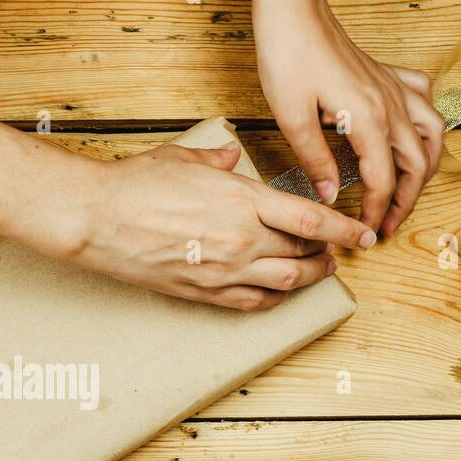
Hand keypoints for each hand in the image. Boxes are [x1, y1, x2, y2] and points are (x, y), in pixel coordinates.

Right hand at [63, 141, 375, 310]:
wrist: (97, 219)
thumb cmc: (135, 185)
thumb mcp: (184, 160)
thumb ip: (216, 161)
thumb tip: (230, 159)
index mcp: (243, 201)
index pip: (312, 219)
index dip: (344, 230)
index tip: (362, 234)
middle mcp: (241, 240)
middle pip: (303, 253)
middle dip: (327, 253)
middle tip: (337, 251)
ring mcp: (223, 270)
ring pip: (285, 282)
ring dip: (307, 278)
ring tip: (317, 271)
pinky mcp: (202, 292)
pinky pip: (252, 302)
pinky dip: (273, 298)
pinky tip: (278, 291)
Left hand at [254, 0, 444, 236]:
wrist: (294, 13)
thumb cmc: (289, 57)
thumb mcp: (292, 118)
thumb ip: (315, 161)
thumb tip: (330, 196)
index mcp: (368, 120)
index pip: (382, 180)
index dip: (375, 212)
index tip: (365, 233)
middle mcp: (391, 105)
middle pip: (416, 165)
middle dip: (405, 201)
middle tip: (385, 226)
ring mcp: (393, 88)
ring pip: (431, 135)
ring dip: (424, 168)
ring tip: (407, 192)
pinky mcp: (387, 76)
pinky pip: (424, 102)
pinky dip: (426, 124)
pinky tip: (412, 134)